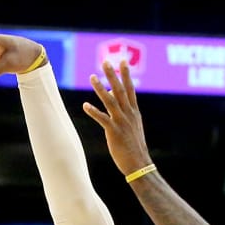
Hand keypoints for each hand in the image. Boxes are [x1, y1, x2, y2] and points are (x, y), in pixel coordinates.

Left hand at [83, 59, 152, 176]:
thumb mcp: (133, 126)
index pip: (130, 89)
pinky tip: (85, 105)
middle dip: (113, 75)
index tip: (123, 61)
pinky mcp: (114, 132)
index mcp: (134, 112)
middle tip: (106, 61)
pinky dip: (94, 112)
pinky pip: (102, 119)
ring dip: (100, 88)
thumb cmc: (134, 146)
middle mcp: (129, 114)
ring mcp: (121, 122)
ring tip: (92, 77)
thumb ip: (125, 113)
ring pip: (110, 101)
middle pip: (119, 90)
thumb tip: (116, 101)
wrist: (139, 163)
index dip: (126, 75)